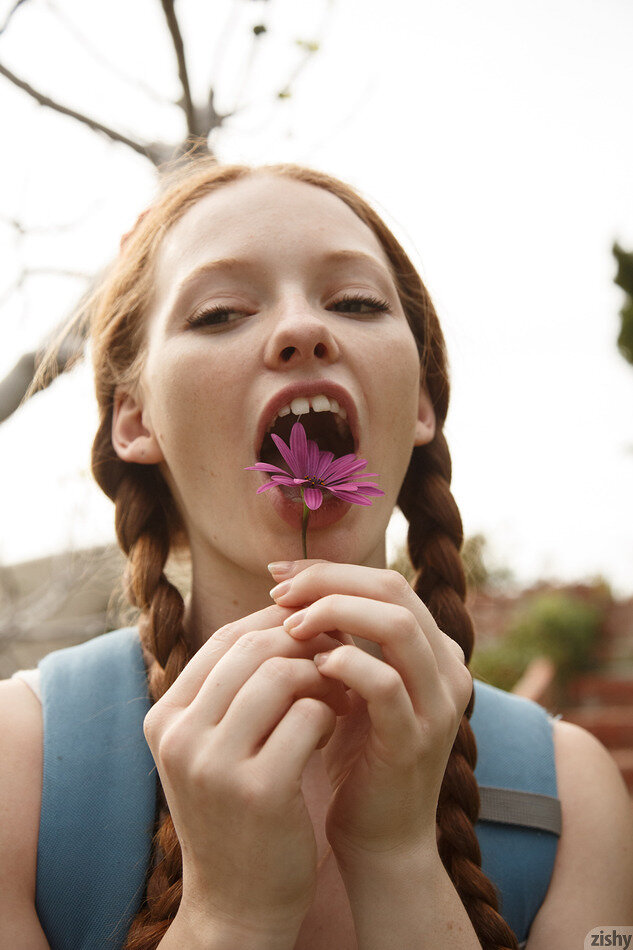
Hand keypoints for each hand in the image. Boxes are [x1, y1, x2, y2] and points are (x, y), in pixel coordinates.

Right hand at [142, 600, 349, 939]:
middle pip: (254, 648)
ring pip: (281, 674)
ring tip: (336, 695)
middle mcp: (180, 735)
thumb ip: (234, 688)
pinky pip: (307, 716)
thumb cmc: (236, 812)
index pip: (225, 638)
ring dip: (321, 677)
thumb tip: (288, 614)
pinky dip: (329, 713)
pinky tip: (330, 730)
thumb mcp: (214, 747)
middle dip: (305, 642)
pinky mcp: (258, 790)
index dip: (276, 622)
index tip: (313, 628)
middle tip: (339, 654)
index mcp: (165, 718)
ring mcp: (214, 763)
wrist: (238, 904)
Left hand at [269, 559, 472, 862]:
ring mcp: (438, 704)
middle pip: (392, 590)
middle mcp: (447, 667)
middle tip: (279, 593)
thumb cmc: (355, 756)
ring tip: (290, 628)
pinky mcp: (415, 740)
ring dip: (335, 614)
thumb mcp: (350, 686)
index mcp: (432, 648)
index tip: (277, 576)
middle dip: (328, 582)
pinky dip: (345, 666)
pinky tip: (311, 669)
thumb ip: (340, 639)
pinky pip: (386, 685)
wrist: (378, 839)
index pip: (384, 581)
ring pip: (397, 625)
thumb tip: (292, 587)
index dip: (329, 570)